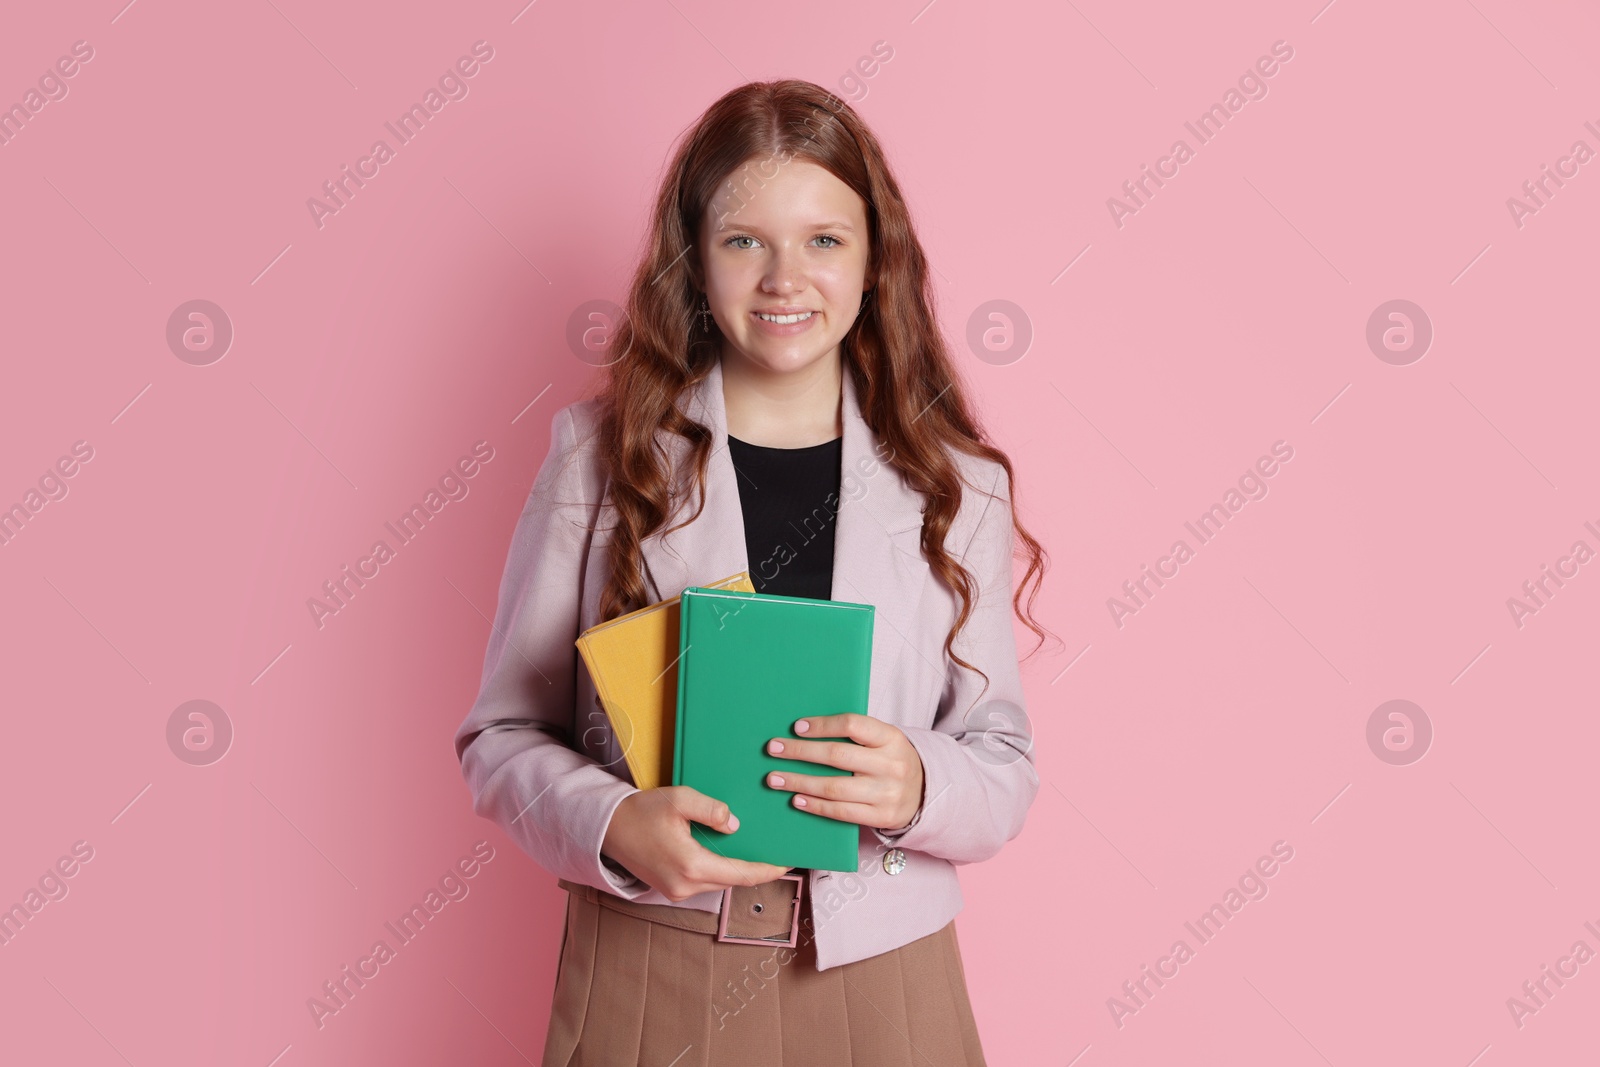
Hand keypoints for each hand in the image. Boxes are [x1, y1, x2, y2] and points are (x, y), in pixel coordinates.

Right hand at [600, 786, 791, 902]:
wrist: (608, 828)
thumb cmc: (641, 811)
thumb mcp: (680, 800)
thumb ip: (713, 810)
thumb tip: (736, 825)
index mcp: (691, 865)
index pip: (741, 874)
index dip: (768, 870)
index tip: (788, 864)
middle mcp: (685, 886)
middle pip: (732, 880)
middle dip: (755, 868)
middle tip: (777, 853)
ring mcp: (676, 891)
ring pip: (719, 883)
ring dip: (736, 869)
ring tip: (757, 852)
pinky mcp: (671, 889)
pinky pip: (705, 882)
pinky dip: (719, 870)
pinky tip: (728, 854)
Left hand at [765, 714, 924, 831]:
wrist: (925, 793)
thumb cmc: (892, 760)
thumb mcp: (884, 740)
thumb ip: (855, 735)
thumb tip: (804, 730)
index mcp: (891, 737)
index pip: (852, 725)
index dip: (822, 725)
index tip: (796, 727)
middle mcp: (891, 764)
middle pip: (836, 756)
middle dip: (800, 752)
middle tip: (773, 749)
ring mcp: (887, 793)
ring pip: (834, 787)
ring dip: (799, 781)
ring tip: (775, 778)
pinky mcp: (881, 816)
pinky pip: (840, 811)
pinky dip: (815, 805)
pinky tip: (796, 799)